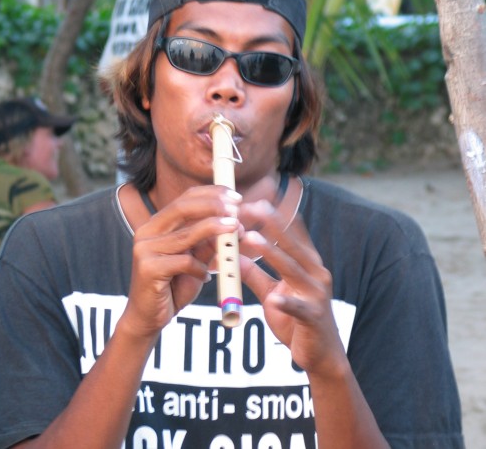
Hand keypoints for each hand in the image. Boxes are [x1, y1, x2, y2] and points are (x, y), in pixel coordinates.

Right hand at [121, 186, 242, 340]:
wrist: (147, 319)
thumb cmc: (173, 287)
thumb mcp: (195, 261)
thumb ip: (208, 243)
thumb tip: (233, 223)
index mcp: (156, 225)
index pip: (184, 199)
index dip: (211, 193)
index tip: (234, 196)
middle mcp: (147, 232)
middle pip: (183, 208)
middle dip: (213, 204)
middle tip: (236, 207)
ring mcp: (144, 249)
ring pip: (187, 234)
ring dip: (216, 229)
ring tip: (236, 228)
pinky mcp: (148, 268)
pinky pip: (184, 262)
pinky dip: (201, 267)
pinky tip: (206, 277)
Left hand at [241, 215, 346, 377]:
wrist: (322, 357)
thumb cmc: (297, 321)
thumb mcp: (272, 293)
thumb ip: (255, 275)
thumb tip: (234, 256)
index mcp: (308, 264)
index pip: (291, 233)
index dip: (274, 215)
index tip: (254, 199)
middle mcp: (316, 273)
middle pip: (291, 243)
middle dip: (271, 223)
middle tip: (251, 206)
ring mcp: (316, 294)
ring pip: (292, 269)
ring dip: (272, 253)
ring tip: (252, 239)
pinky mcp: (314, 317)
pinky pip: (299, 308)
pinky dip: (286, 303)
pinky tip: (274, 300)